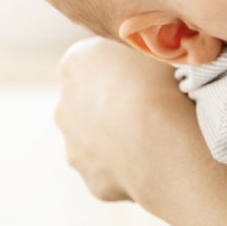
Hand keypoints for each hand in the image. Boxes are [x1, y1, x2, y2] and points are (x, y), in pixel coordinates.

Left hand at [53, 36, 200, 202]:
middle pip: (89, 103)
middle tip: (154, 109)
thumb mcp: (157, 46)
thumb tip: (162, 44)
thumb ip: (149, 45)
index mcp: (75, 64)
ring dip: (119, 140)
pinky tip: (157, 164)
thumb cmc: (162, 86)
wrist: (161, 143)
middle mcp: (64, 106)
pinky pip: (113, 172)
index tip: (149, 77)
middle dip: (114, 106)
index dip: (124, 68)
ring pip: (97, 141)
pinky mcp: (92, 181)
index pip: (96, 61)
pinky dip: (131, 170)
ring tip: (158, 140)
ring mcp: (74, 148)